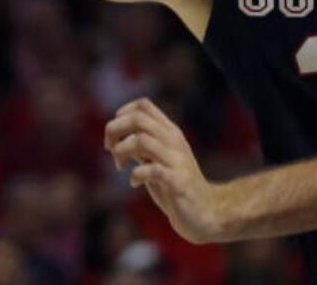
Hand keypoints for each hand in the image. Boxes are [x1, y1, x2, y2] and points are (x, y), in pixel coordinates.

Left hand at [105, 98, 226, 242]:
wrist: (206, 212)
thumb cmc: (175, 185)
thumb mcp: (157, 159)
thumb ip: (142, 146)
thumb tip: (117, 136)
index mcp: (170, 132)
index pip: (143, 105)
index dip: (122, 114)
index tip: (115, 136)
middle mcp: (174, 141)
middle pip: (138, 119)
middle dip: (114, 130)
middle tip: (110, 149)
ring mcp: (177, 160)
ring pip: (141, 140)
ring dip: (122, 152)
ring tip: (120, 166)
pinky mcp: (178, 182)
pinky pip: (152, 170)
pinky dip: (136, 174)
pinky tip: (134, 182)